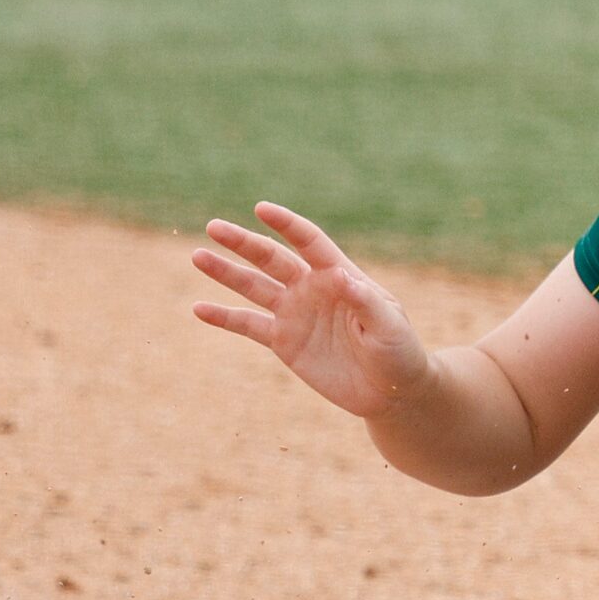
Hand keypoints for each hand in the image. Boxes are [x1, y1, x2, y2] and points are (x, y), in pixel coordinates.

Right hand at [192, 202, 433, 420]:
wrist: (391, 390)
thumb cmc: (400, 351)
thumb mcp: (389, 325)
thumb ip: (365, 301)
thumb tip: (340, 277)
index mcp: (339, 275)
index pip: (309, 242)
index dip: (287, 225)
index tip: (261, 209)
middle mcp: (311, 289)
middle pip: (272, 258)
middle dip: (244, 242)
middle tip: (214, 227)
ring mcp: (295, 314)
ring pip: (253, 287)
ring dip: (226, 272)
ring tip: (198, 256)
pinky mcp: (284, 341)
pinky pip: (248, 325)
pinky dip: (223, 317)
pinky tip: (198, 308)